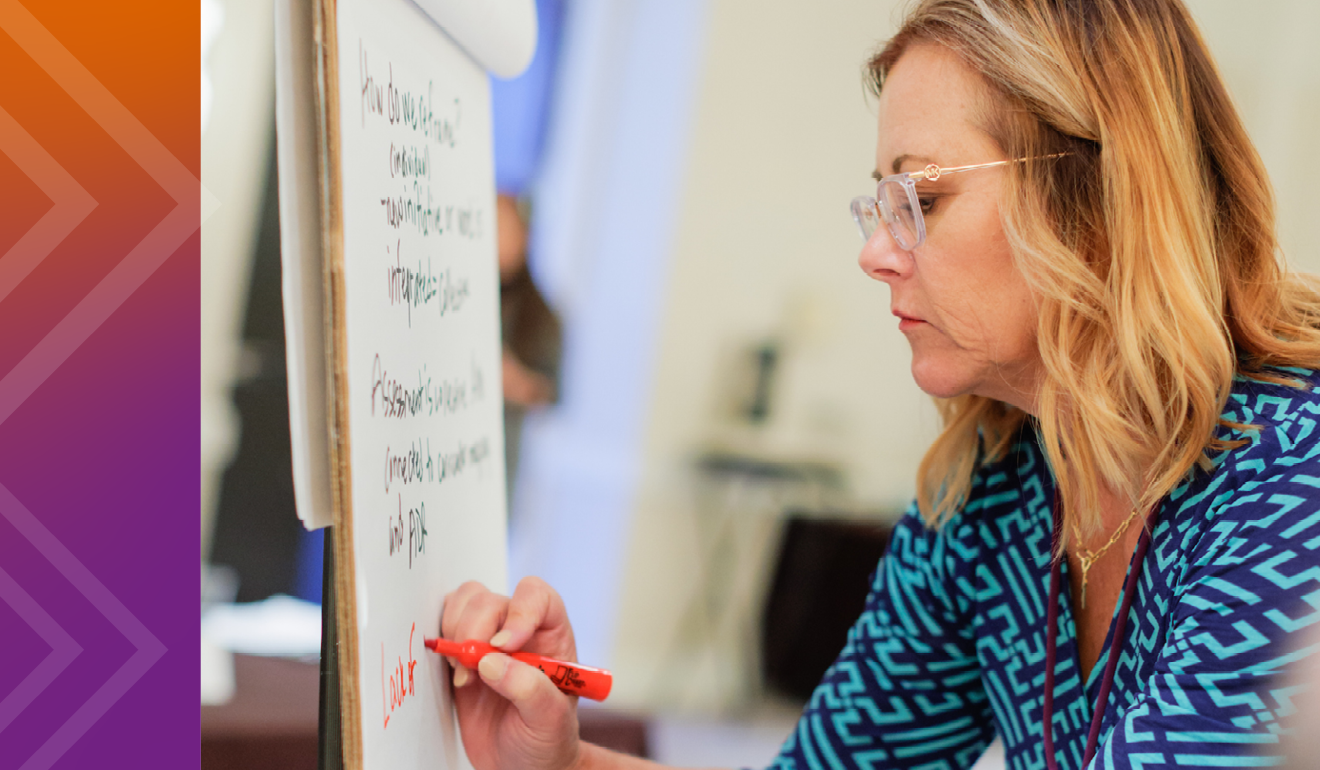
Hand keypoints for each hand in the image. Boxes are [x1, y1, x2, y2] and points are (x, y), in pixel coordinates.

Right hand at [441, 577, 580, 769]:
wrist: (521, 764)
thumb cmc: (546, 739)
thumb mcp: (549, 720)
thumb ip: (529, 690)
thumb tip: (492, 662)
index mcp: (551, 635)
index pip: (537, 597)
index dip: (519, 612)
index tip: (504, 646)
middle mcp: (520, 629)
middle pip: (492, 600)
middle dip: (475, 631)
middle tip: (473, 672)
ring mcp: (488, 639)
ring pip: (466, 602)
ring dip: (457, 634)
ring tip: (466, 676)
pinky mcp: (462, 654)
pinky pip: (445, 624)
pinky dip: (442, 642)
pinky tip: (455, 675)